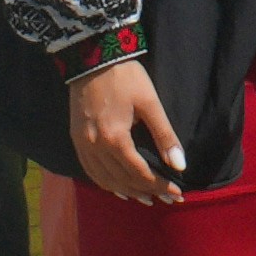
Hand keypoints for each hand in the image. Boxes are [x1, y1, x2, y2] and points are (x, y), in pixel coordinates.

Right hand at [65, 54, 186, 208]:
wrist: (93, 56)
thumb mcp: (150, 103)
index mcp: (115, 138)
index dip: (160, 186)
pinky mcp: (76, 138)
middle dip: (147, 192)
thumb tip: (179, 166)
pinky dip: (105, 182)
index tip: (177, 193)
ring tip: (146, 198)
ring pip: (104, 180)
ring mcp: (83, 144)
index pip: (140, 173)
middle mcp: (95, 146)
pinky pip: (90, 171)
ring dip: (126, 191)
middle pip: (123, 180)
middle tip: (167, 199)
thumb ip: (165, 136)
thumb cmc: (126, 77)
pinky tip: (118, 187)